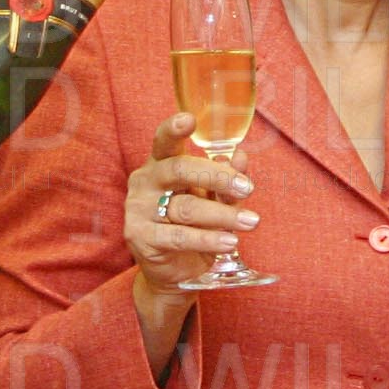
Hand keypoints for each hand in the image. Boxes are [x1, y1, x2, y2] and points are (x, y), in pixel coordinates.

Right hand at [124, 112, 257, 294]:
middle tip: (247, 188)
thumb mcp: (212, 198)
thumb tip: (241, 157)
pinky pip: (179, 236)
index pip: (164, 141)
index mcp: (161, 163)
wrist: (173, 269)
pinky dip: (208, 239)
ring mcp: (139, 208)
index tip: (189, 119)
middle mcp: (145, 181)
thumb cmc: (193, 224)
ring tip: (250, 222)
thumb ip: (225, 180)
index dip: (174, 129)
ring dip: (223, 215)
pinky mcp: (140, 237)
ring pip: (186, 207)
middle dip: (217, 177)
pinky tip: (230, 241)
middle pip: (179, 170)